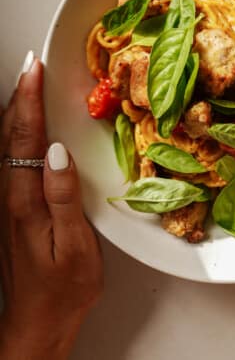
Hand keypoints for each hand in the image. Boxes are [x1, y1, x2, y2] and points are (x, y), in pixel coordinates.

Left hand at [0, 54, 102, 359]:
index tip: (35, 70)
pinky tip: (25, 128)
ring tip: (27, 85)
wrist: (37, 320)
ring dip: (16, 111)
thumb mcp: (74, 245)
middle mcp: (9, 196)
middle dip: (19, 96)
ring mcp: (7, 202)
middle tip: (31, 66)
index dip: (30, 101)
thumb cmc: (64, 287)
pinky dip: (17, 133)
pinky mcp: (11, 209)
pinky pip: (10, 159)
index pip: (26, 138)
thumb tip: (58, 153)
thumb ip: (64, 197)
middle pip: (9, 135)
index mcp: (24, 200)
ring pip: (6, 145)